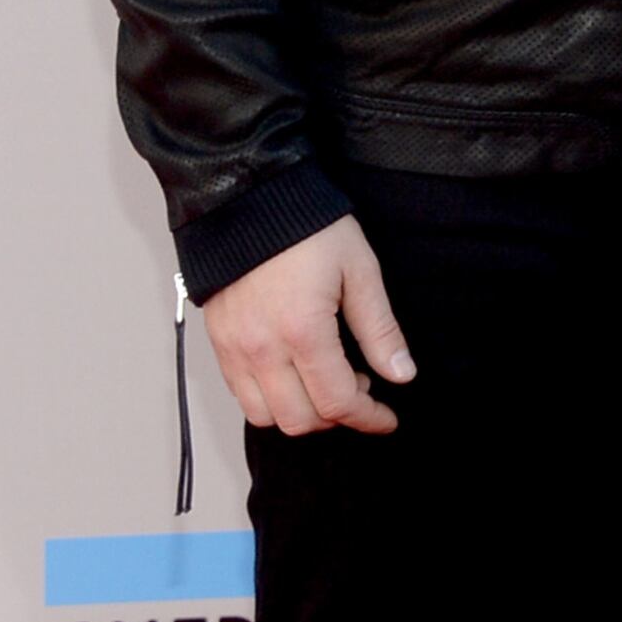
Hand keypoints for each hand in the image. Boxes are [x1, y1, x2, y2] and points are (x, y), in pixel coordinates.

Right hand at [200, 214, 413, 436]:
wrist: (250, 201)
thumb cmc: (310, 229)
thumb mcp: (360, 270)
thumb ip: (380, 329)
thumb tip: (402, 373)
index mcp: (303, 331)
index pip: (337, 401)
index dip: (368, 417)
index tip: (387, 418)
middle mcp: (262, 349)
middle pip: (300, 420)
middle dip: (337, 416)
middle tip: (362, 389)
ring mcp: (234, 349)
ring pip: (266, 417)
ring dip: (301, 413)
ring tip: (327, 379)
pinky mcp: (219, 344)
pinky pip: (241, 395)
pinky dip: (271, 400)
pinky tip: (296, 374)